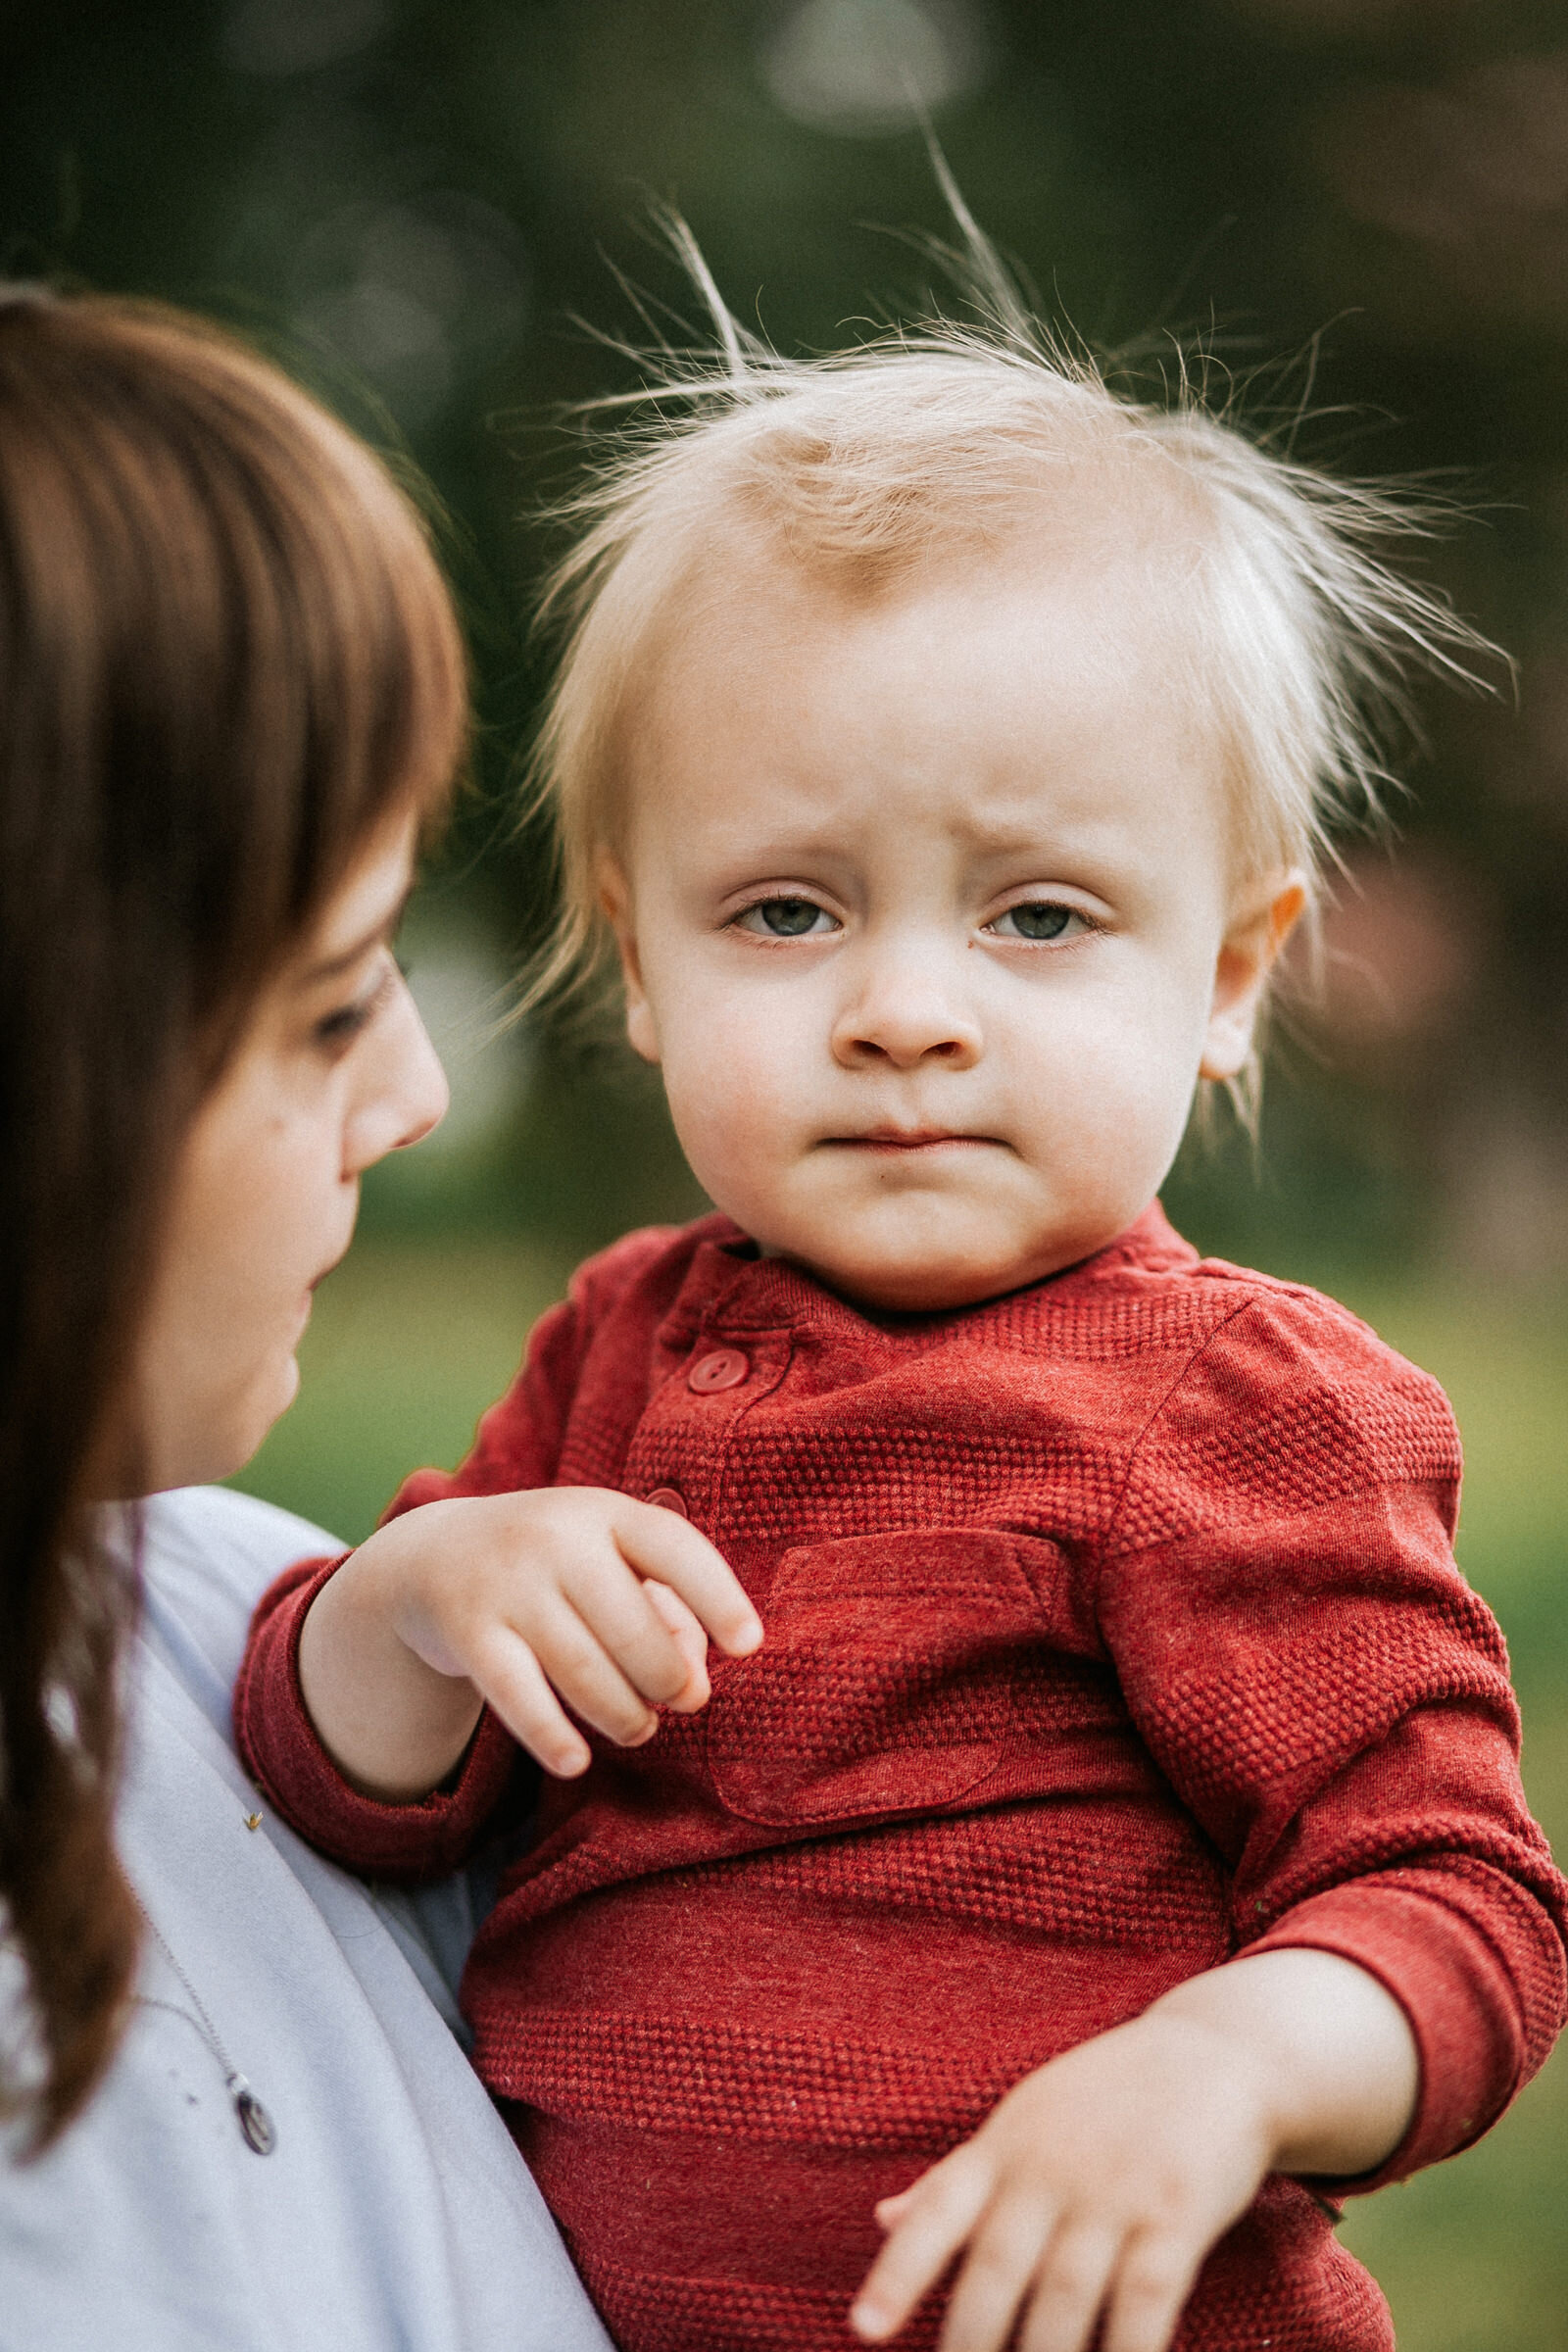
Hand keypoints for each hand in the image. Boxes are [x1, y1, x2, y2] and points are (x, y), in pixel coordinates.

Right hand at [298, 1487, 762, 1796]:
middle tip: (681, 1702)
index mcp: (606, 1512)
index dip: (717, 1596)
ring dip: (622, 1715)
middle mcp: (555, 1537)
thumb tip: (696, 1685)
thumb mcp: (613, 1566)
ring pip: (582, 1669)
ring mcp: (507, 1582)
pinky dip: (550, 1735)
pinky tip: (575, 1762)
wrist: (437, 1555)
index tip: (749, 1646)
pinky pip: (516, 1694)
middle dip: (667, 1679)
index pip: (673, 1547)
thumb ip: (668, 1614)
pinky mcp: (467, 1630)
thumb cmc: (559, 1567)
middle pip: (631, 1626)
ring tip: (638, 1727)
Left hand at [850, 2009, 1271, 2351]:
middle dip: (971, 2343)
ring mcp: (1115, 2190)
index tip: (864, 2330)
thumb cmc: (1107, 2097)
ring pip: (1065, 2297)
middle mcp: (1050, 2168)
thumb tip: (884, 2218)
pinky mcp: (1178, 2212)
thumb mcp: (1024, 2119)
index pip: (938, 2214)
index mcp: (1005, 2147)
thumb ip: (958, 2175)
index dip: (898, 2274)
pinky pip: (1146, 2299)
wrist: (1218, 2052)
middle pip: (996, 2269)